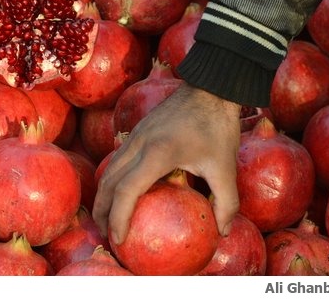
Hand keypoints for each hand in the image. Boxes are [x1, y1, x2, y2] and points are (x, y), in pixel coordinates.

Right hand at [92, 82, 241, 244]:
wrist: (209, 88)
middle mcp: (138, 144)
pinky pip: (116, 160)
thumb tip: (223, 231)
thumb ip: (226, 202)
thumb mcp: (226, 166)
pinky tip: (122, 193)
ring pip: (107, 170)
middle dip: (102, 212)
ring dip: (103, 196)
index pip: (126, 190)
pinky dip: (112, 180)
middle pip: (108, 182)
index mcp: (157, 153)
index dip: (118, 217)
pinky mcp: (136, 131)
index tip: (119, 239)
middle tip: (107, 237)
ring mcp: (134, 135)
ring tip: (108, 219)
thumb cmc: (217, 126)